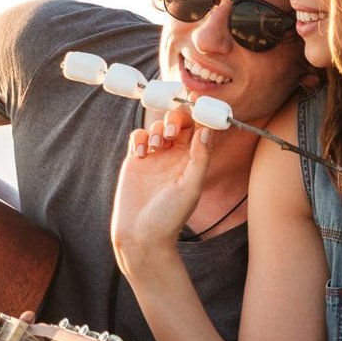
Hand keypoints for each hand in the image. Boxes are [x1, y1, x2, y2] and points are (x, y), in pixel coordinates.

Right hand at [110, 109, 209, 274]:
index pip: (199, 130)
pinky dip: (140, 137)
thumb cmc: (169, 216)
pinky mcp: (136, 160)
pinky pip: (138, 136)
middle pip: (178, 123)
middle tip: (171, 131)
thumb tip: (206, 130)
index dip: (199, 116)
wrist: (140, 235)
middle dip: (176, 118)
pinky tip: (141, 153)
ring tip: (156, 145)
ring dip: (157, 128)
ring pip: (157, 126)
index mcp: (193, 161)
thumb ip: (200, 159)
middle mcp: (175, 157)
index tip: (196, 105)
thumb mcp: (191, 187)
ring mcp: (155, 157)